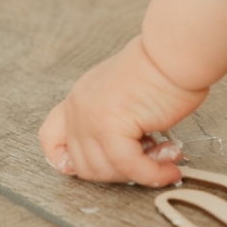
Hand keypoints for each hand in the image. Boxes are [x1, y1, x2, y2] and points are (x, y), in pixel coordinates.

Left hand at [39, 36, 204, 185]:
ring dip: (139, 174)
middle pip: (83, 165)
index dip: (70, 161)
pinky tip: (170, 171)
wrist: (174, 52)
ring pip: (105, 171)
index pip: (51, 140)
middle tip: (149, 160)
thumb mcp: (126, 94)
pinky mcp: (112, 127)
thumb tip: (129, 156)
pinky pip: (129, 167)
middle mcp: (79, 109)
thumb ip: (117, 121)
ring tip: (166, 158)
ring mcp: (91, 118)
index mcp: (80, 99)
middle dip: (119, 172)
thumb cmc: (163, 68)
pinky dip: (152, 175)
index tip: (102, 166)